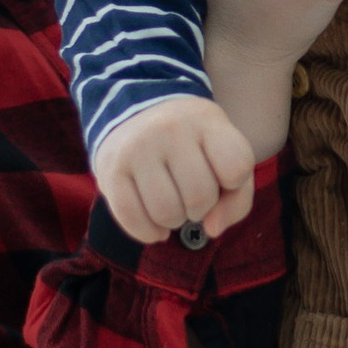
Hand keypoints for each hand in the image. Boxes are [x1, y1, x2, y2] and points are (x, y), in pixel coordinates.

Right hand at [95, 98, 259, 245]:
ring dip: (175, 221)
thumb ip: (236, 198)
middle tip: (191, 194)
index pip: (236, 167)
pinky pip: (133, 220)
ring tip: (173, 203)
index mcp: (206, 120)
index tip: (221, 176)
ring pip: (167, 213)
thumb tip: (211, 229)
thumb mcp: (224, 156)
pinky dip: (149, 233)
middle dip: (201, 207)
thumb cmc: (193, 146)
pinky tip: (155, 225)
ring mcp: (136, 148)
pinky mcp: (110, 170)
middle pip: (200, 197)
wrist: (138, 114)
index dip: (233, 184)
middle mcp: (169, 128)